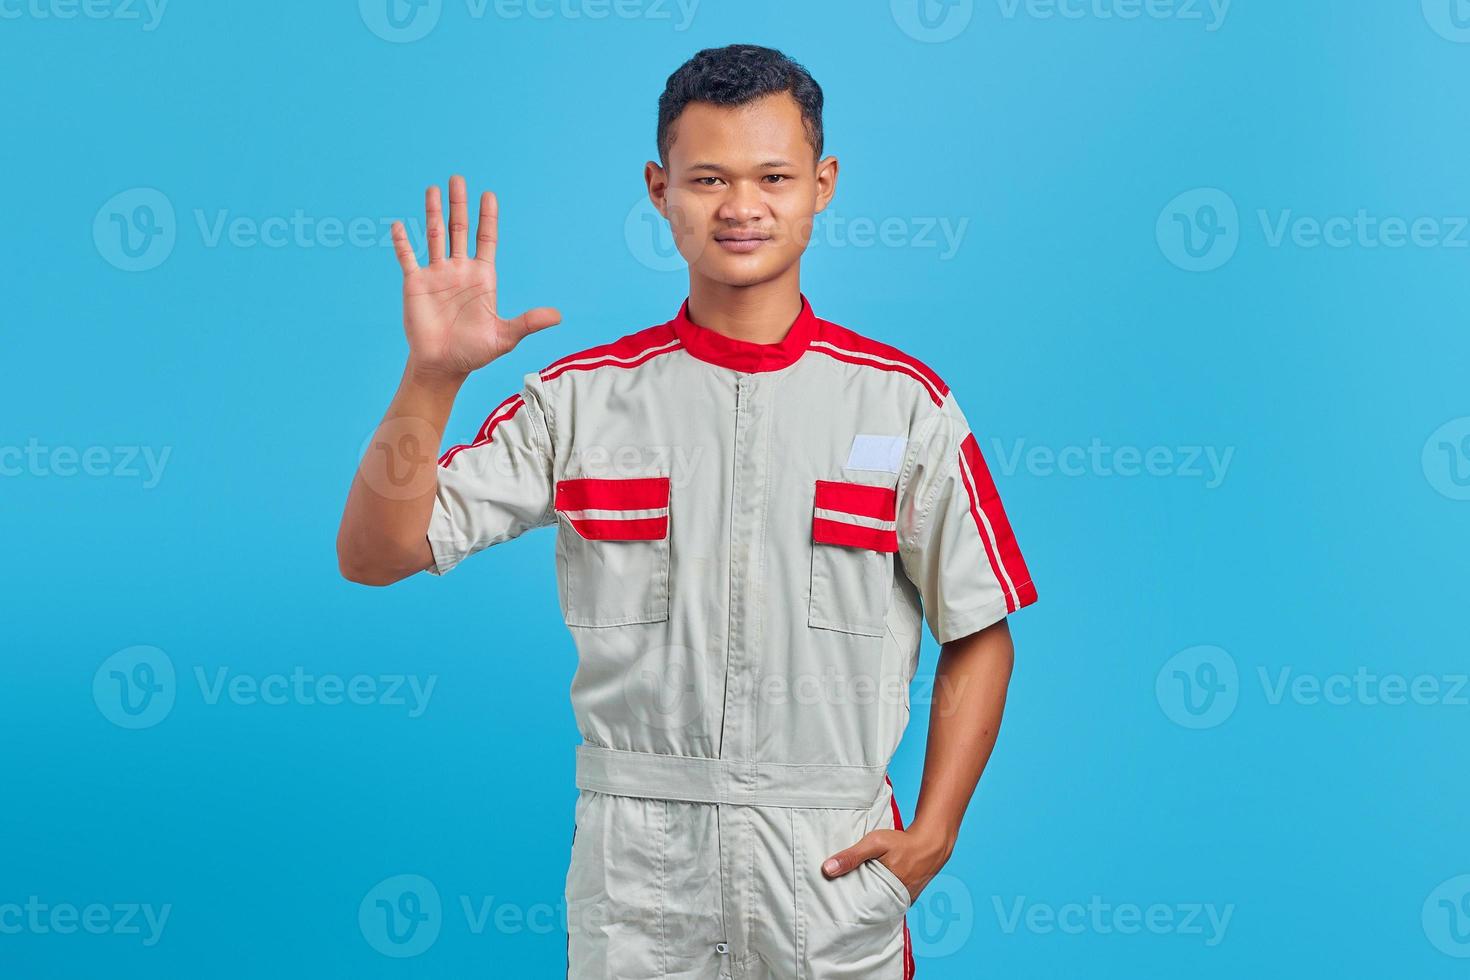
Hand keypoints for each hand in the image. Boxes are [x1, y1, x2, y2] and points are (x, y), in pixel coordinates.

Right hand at [391, 175, 560, 382]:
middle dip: (459, 205)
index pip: (486, 240)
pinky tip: (399, 225)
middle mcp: (459, 270)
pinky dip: (403, 242)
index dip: (488, 218)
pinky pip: (408, 258)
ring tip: (433, 188)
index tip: (489, 195)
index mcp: (482, 277)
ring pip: (434, 236)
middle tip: (458, 178)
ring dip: (433, 212)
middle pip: (459, 229)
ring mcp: (436, 275)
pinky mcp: (415, 284)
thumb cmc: (474, 352)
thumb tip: (557, 315)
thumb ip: (528, 322)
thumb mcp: (505, 336)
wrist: (444, 365)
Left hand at [821, 823, 954, 903]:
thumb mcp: (875, 843)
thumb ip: (852, 856)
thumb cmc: (902, 842)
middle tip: (841, 902)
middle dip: (858, 905)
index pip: (861, 908)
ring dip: (870, 901)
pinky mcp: (909, 897)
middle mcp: (896, 901)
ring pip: (882, 905)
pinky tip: (873, 891)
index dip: (848, 907)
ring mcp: (904, 901)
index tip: (835, 906)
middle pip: (871, 908)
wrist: (931, 842)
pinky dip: (882, 897)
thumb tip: (826, 869)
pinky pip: (892, 901)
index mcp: (885, 892)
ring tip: (854, 898)